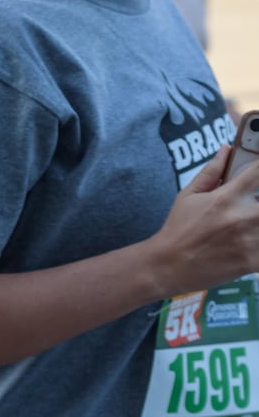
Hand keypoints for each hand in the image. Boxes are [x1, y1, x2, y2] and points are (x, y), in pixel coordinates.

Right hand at [148, 146, 258, 295]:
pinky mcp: (253, 261)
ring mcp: (250, 240)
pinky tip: (252, 240)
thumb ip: (211, 172)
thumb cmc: (178, 230)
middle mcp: (241, 216)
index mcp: (226, 197)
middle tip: (252, 205)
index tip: (258, 172)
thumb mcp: (188, 196)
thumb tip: (225, 149)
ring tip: (249, 224)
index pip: (258, 171)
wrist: (168, 266)